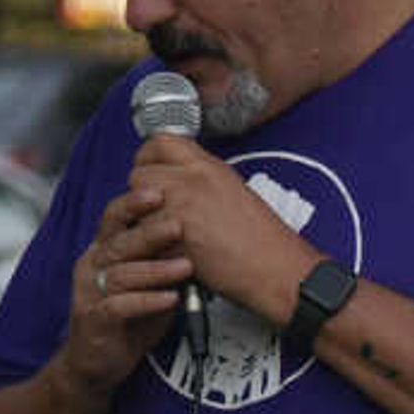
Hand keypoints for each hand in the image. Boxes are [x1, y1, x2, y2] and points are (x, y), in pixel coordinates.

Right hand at [60, 187, 191, 385]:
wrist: (98, 363)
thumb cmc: (127, 320)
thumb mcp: (151, 284)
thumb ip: (166, 261)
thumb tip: (199, 238)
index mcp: (104, 251)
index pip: (115, 218)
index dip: (134, 203)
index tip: (161, 190)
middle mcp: (93, 266)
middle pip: (119, 241)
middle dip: (149, 231)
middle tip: (178, 224)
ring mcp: (91, 293)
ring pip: (122, 273)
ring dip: (156, 269)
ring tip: (186, 267)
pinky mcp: (94, 320)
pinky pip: (120, 307)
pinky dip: (147, 302)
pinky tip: (170, 299)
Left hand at [127, 134, 318, 329]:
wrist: (277, 270)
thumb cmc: (265, 242)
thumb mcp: (235, 192)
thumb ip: (201, 180)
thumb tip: (177, 179)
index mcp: (208, 167)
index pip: (160, 142)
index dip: (147, 157)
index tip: (149, 170)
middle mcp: (192, 181)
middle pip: (139, 174)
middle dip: (140, 194)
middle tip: (153, 211)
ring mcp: (181, 208)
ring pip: (135, 206)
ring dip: (142, 221)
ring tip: (162, 235)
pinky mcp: (174, 237)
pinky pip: (144, 236)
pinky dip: (153, 248)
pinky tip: (171, 254)